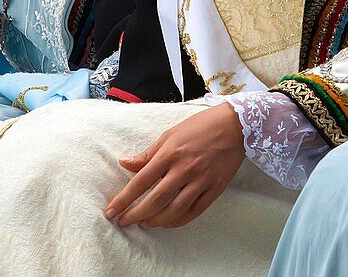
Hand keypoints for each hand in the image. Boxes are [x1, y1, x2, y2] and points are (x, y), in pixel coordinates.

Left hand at [104, 103, 244, 228]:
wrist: (236, 124)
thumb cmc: (201, 126)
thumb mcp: (171, 134)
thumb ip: (148, 153)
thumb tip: (124, 163)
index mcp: (170, 153)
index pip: (141, 182)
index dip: (124, 199)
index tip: (111, 211)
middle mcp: (184, 168)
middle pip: (155, 200)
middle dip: (135, 215)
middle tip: (124, 222)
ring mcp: (201, 180)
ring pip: (174, 210)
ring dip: (155, 220)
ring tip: (144, 222)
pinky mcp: (215, 187)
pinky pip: (194, 211)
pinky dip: (178, 220)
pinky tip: (167, 222)